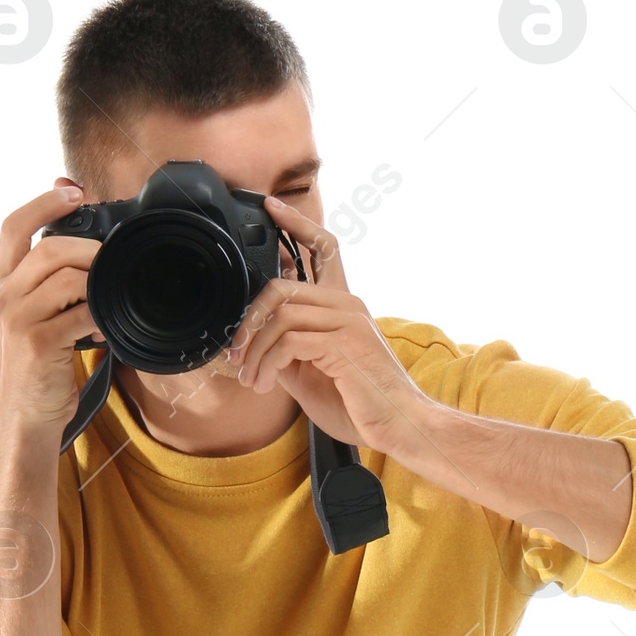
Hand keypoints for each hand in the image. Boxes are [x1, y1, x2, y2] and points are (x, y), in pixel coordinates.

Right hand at [0, 183, 101, 434]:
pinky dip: (100, 317)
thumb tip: (87, 256)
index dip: (44, 203)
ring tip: (108, 299)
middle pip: (49, 247)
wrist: (23, 419)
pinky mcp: (37, 342)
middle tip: (110, 261)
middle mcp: (4, 296)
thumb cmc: (35, 370)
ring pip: (67, 277)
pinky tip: (104, 330)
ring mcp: (17, 318)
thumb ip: (49, 287)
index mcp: (1, 284)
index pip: (14, 227)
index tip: (72, 191)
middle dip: (88, 248)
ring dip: (98, 283)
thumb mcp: (31, 319)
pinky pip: (80, 313)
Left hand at [227, 197, 435, 457]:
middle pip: (283, 285)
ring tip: (251, 379)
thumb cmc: (360, 406)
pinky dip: (268, 363)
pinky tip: (266, 384)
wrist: (399, 427)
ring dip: (255, 350)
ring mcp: (348, 320)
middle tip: (236, 352)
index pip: (324, 248)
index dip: (296, 224)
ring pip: (280, 314)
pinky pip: (289, 340)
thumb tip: (253, 345)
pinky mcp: (344, 342)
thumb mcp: (312, 374)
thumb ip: (287, 351)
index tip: (271, 208)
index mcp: (344, 307)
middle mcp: (347, 305)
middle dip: (249, 320)